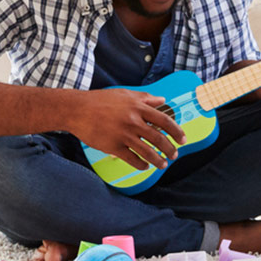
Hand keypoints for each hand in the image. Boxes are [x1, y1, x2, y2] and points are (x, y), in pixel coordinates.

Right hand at [67, 89, 186, 170]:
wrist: (77, 110)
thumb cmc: (100, 100)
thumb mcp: (125, 94)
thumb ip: (145, 97)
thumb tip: (162, 100)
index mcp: (138, 108)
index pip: (164, 121)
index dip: (177, 131)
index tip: (183, 139)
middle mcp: (133, 121)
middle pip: (159, 139)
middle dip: (170, 149)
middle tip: (174, 155)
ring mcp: (123, 135)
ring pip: (147, 151)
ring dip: (158, 160)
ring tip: (163, 165)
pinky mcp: (113, 146)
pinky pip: (131, 158)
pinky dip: (140, 164)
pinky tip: (144, 166)